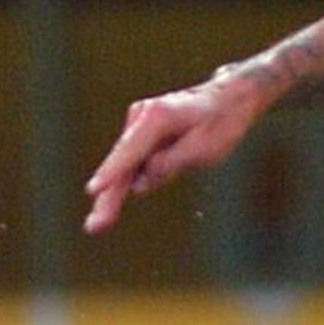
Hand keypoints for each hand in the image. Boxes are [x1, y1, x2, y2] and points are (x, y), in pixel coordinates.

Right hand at [83, 72, 269, 231]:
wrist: (229, 99)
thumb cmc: (221, 122)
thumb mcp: (203, 148)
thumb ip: (170, 164)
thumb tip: (140, 183)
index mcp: (158, 117)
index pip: (130, 150)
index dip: (111, 173)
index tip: (94, 190)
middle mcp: (142, 116)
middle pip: (121, 162)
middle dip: (107, 195)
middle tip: (95, 225)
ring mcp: (139, 124)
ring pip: (122, 165)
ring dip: (111, 194)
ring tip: (99, 224)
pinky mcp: (142, 135)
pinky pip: (130, 163)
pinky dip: (123, 184)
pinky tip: (109, 208)